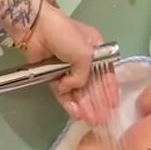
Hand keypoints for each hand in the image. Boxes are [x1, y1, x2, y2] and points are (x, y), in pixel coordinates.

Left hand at [26, 3, 116, 123]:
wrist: (37, 28)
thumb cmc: (66, 36)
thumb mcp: (84, 53)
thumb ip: (83, 76)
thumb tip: (71, 88)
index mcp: (95, 48)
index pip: (106, 71)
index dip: (109, 88)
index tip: (113, 105)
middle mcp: (82, 58)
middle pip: (92, 84)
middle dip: (97, 102)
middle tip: (101, 120)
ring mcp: (66, 67)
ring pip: (77, 90)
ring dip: (83, 105)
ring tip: (89, 121)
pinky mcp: (51, 74)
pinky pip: (62, 91)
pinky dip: (68, 102)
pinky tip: (75, 113)